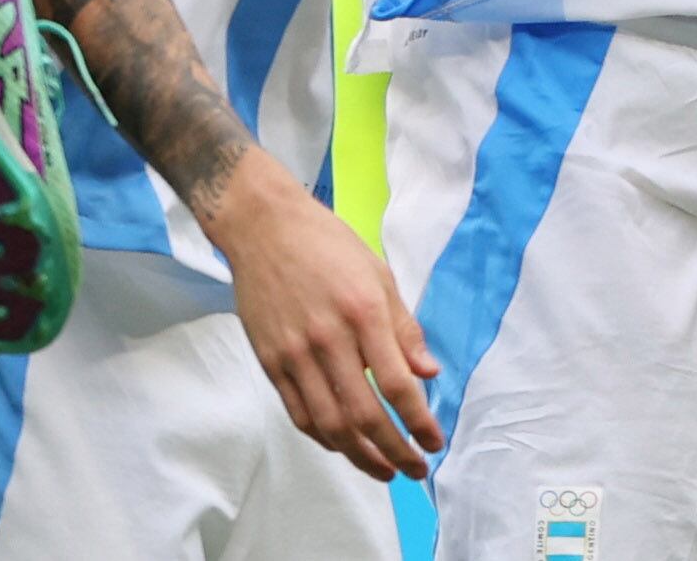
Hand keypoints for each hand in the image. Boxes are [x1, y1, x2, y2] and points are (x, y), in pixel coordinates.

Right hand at [209, 155, 441, 480]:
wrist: (262, 225)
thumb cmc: (325, 243)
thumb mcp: (378, 273)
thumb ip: (404, 329)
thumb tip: (428, 374)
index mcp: (363, 312)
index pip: (398, 385)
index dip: (420, 422)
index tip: (434, 442)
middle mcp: (329, 338)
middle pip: (365, 415)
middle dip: (396, 451)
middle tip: (415, 468)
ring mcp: (294, 353)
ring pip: (330, 424)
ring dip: (361, 457)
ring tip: (385, 470)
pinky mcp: (270, 361)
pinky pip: (299, 414)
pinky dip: (325, 439)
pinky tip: (345, 446)